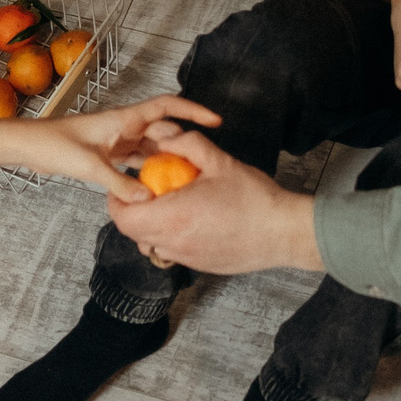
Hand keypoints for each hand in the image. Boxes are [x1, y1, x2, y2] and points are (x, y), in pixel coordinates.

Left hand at [0, 95, 222, 198]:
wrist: (28, 146)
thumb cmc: (54, 146)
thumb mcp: (89, 166)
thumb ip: (119, 184)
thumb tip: (148, 201)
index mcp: (123, 119)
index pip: (166, 107)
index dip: (193, 110)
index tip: (215, 121)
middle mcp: (125, 126)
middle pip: (164, 130)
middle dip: (184, 144)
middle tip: (203, 165)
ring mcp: (119, 140)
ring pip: (152, 148)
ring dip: (167, 160)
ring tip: (187, 178)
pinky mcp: (110, 154)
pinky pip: (138, 161)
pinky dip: (149, 172)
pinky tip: (158, 188)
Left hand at [107, 128, 323, 275]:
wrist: (283, 232)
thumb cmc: (255, 199)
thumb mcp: (219, 162)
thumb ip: (187, 144)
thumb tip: (164, 135)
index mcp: (173, 216)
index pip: (123, 217)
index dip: (117, 201)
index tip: (125, 187)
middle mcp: (174, 242)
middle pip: (133, 233)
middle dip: (133, 212)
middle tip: (146, 192)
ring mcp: (187, 258)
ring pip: (152, 245)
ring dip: (152, 227)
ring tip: (170, 206)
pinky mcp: (200, 266)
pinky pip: (173, 253)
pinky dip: (172, 237)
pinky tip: (193, 220)